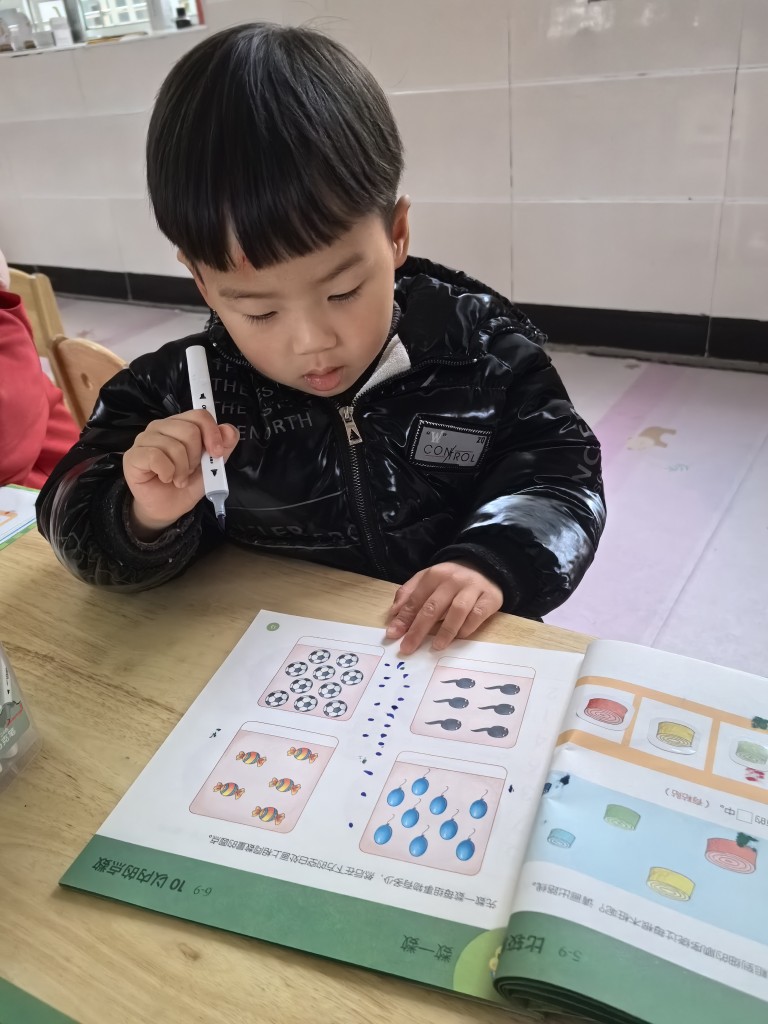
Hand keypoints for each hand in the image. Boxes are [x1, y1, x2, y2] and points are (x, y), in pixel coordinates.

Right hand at [123, 410, 238, 537]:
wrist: (167, 508)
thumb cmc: (186, 483)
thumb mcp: (212, 466)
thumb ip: (223, 447)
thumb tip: (229, 430)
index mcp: (180, 424)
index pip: (200, 415)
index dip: (212, 434)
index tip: (216, 454)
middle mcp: (161, 426)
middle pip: (189, 430)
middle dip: (196, 457)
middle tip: (189, 471)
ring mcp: (144, 439)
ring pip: (174, 445)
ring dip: (182, 469)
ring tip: (178, 478)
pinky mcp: (133, 455)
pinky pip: (156, 456)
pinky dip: (167, 472)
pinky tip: (166, 478)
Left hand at [385, 562, 502, 654]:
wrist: (484, 567)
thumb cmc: (451, 579)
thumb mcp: (427, 579)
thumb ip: (409, 593)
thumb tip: (394, 613)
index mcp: (435, 575)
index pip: (416, 599)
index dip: (404, 618)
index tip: (394, 634)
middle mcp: (453, 580)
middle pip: (433, 607)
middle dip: (418, 629)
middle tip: (408, 647)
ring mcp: (473, 588)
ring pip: (457, 611)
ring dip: (445, 631)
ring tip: (436, 646)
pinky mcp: (490, 598)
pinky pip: (477, 615)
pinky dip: (466, 628)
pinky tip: (458, 637)